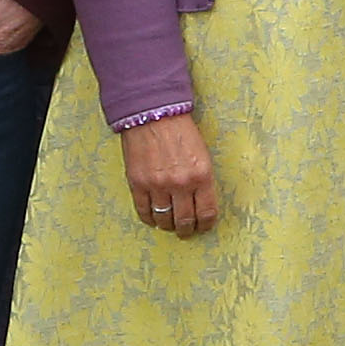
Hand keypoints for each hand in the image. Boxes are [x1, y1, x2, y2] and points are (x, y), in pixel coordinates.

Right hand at [119, 110, 221, 236]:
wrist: (153, 114)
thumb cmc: (181, 131)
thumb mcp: (202, 154)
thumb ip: (202, 180)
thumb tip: (201, 203)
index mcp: (202, 175)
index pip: (207, 212)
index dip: (206, 224)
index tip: (204, 227)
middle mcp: (180, 184)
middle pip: (185, 221)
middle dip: (187, 230)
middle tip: (186, 231)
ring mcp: (157, 185)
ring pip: (164, 220)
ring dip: (168, 226)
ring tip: (169, 225)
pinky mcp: (137, 183)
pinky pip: (143, 211)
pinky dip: (149, 219)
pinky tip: (153, 218)